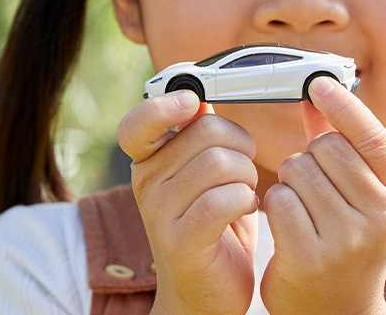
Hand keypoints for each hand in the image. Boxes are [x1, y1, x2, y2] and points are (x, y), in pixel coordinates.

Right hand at [118, 91, 258, 314]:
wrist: (206, 296)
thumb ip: (198, 136)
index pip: (137, 124)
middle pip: (206, 131)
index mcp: (148, 162)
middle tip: (242, 172)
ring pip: (221, 163)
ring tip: (244, 194)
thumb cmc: (213, 228)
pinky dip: (246, 200)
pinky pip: (225, 199)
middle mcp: (146, 184)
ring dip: (247, 176)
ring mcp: (159, 214)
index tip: (192, 102)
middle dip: (240, 145)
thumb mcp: (203, 175)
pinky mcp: (181, 242)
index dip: (163, 105)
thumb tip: (198, 90)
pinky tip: (246, 210)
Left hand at [260, 77, 385, 314]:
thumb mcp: (358, 194)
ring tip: (304, 209)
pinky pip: (279, 201)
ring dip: (290, 182)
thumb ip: (340, 142)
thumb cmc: (347, 240)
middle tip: (315, 187)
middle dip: (309, 158)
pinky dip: (275, 206)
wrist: (338, 311)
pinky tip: (288, 225)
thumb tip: (319, 91)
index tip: (318, 82)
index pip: (372, 135)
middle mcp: (383, 216)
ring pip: (298, 171)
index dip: (343, 104)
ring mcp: (349, 239)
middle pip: (326, 148)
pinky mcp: (312, 257)